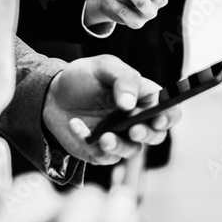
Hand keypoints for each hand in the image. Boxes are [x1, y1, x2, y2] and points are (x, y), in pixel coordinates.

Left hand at [41, 55, 182, 164]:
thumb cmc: (83, 77)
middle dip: (147, 135)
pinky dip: (89, 142)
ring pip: (131, 151)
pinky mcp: (100, 151)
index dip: (169, 117)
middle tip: (133, 130)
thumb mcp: (103, 66)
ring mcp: (119, 137)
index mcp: (143, 98)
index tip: (158, 119)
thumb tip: (131, 103)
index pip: (168, 110)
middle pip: (155, 135)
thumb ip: (123, 78)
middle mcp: (135, 120)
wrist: (52, 94)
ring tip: (104, 138)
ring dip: (119, 146)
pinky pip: (102, 156)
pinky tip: (76, 125)